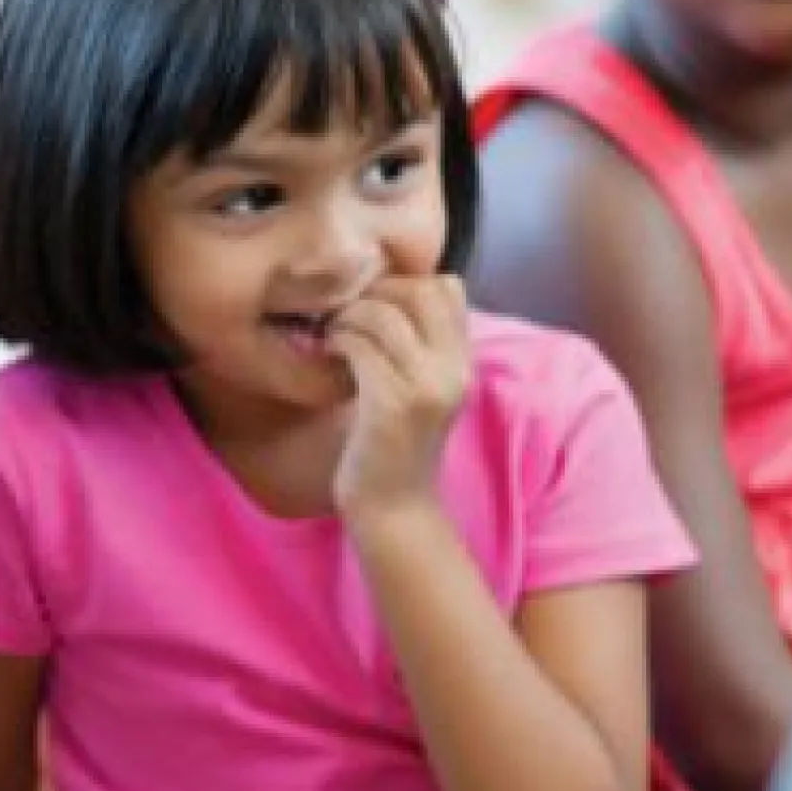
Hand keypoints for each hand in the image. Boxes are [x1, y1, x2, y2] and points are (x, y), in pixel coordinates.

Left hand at [327, 276, 473, 525]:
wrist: (394, 508)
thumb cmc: (395, 446)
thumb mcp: (421, 390)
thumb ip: (420, 348)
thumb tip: (390, 296)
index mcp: (463, 362)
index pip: (449, 287)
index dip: (405, 282)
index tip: (373, 300)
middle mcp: (453, 370)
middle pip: (420, 290)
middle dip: (375, 291)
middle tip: (347, 312)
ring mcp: (425, 387)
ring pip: (385, 314)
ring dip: (349, 315)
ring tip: (335, 332)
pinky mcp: (391, 404)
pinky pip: (360, 346)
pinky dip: (338, 340)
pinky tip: (328, 351)